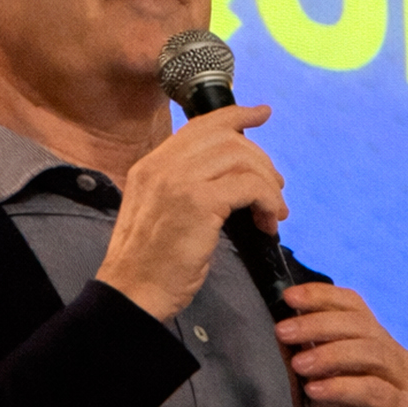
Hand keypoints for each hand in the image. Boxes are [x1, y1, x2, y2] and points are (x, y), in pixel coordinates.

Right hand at [96, 105, 286, 320]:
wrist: (132, 293)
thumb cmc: (150, 264)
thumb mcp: (160, 213)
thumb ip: (185, 187)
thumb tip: (230, 177)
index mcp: (151, 165)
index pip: (200, 126)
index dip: (236, 115)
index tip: (261, 113)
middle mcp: (162, 165)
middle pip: (227, 138)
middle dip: (260, 160)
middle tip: (275, 188)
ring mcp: (179, 181)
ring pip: (241, 158)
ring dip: (267, 183)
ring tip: (273, 211)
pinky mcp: (198, 202)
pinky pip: (249, 185)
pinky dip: (267, 200)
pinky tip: (268, 221)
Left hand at [276, 283, 407, 406]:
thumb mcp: (309, 394)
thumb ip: (300, 362)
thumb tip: (280, 328)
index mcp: (376, 345)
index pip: (354, 307)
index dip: (322, 297)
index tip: (288, 297)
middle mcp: (396, 359)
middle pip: (362, 326)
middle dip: (319, 325)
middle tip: (284, 331)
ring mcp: (405, 386)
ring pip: (372, 354)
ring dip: (330, 354)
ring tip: (298, 365)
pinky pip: (376, 393)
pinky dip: (344, 387)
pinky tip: (317, 390)